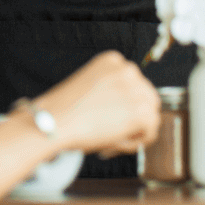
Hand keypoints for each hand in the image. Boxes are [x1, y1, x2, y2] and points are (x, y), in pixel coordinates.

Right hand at [34, 52, 159, 156]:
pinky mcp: (140, 111)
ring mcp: (136, 89)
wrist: (53, 121)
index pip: (133, 84)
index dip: (123, 106)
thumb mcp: (89, 88)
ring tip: (109, 140)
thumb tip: (127, 109)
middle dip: (132, 119)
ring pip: (150, 116)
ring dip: (133, 133)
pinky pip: (150, 132)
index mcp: (113, 60)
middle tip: (112, 134)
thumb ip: (110, 92)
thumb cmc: (64, 111)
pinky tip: (112, 144)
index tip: (108, 119)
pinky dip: (133, 143)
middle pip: (147, 98)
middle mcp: (128, 70)